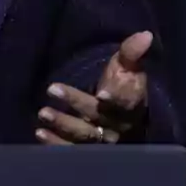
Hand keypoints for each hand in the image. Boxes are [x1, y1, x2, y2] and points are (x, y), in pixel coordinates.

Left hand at [36, 31, 151, 144]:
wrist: (120, 115)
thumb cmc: (122, 86)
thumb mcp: (128, 67)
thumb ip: (132, 52)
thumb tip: (145, 34)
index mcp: (130, 105)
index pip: (124, 103)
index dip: (115, 99)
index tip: (102, 94)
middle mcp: (116, 126)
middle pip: (97, 117)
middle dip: (75, 104)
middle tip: (51, 89)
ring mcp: (101, 141)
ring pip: (84, 136)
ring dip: (63, 125)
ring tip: (43, 113)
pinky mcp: (87, 151)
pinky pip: (72, 150)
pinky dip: (56, 144)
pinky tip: (40, 133)